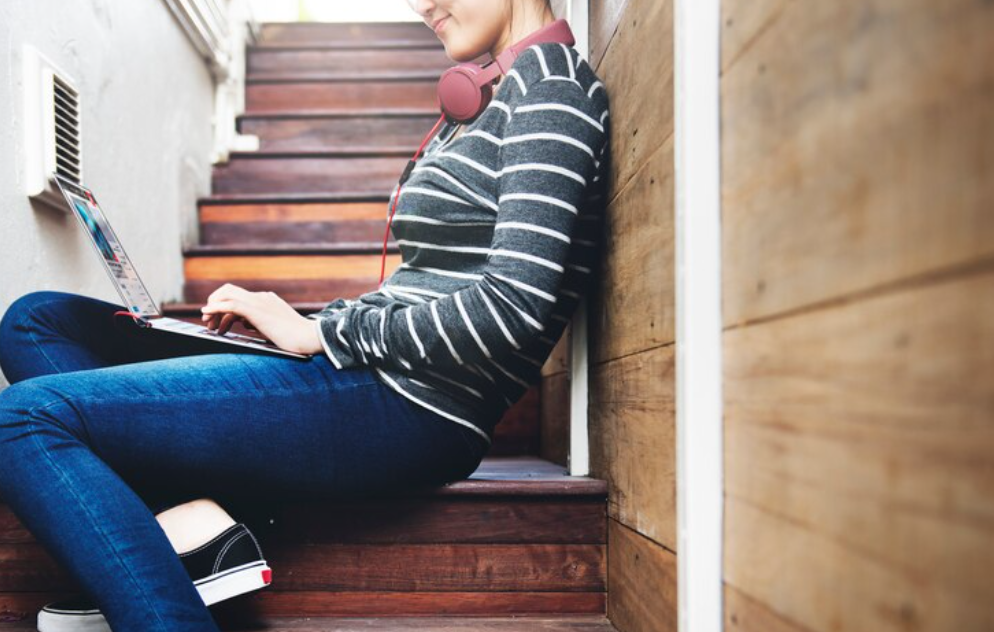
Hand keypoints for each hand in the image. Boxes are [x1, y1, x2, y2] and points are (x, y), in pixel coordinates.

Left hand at [200, 283, 323, 354]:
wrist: (309, 338)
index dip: (224, 308)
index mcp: (267, 300)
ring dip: (213, 308)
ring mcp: (259, 302)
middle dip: (214, 303)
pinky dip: (215, 307)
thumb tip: (245, 324)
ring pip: (226, 295)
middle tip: (209, 321)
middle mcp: (262, 297)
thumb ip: (260, 323)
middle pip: (229, 290)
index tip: (219, 322)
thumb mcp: (275, 328)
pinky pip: (230, 304)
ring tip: (208, 324)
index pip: (239, 298)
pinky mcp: (257, 311)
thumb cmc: (296, 338)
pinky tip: (207, 314)